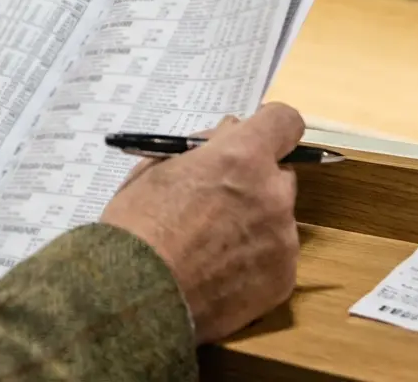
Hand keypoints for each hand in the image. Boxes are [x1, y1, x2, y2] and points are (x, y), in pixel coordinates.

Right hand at [100, 103, 304, 343]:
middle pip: (280, 174)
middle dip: (255, 182)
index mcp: (241, 158)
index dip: (268, 129)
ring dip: (254, 223)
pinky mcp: (283, 279)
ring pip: (278, 219)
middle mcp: (272, 194)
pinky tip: (219, 274)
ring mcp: (283, 239)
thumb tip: (227, 134)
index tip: (252, 140)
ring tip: (210, 248)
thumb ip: (201, 148)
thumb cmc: (135, 227)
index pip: (284, 121)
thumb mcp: (156, 169)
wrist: (133, 297)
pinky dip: (253, 261)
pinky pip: (275, 258)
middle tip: (219, 202)